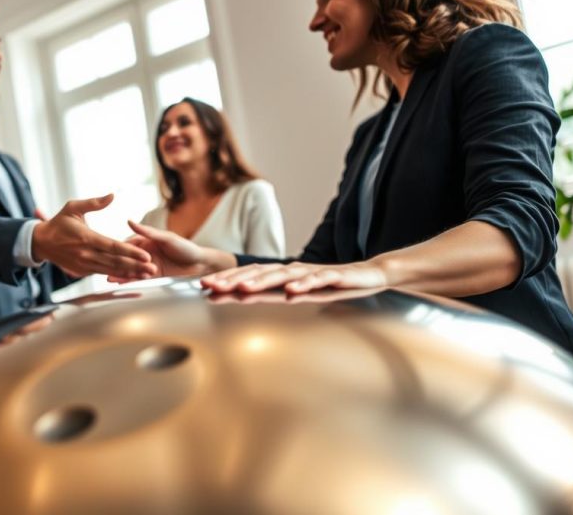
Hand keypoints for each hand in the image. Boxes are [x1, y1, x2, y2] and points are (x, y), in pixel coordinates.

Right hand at [32, 194, 156, 278]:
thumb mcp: (73, 207)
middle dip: (136, 266)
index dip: (131, 252)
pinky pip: (103, 273)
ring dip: (130, 273)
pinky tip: (132, 275)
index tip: (146, 255)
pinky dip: (118, 275)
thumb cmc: (59, 222)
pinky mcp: (83, 271)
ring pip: (111, 270)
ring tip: (147, 274)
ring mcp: (84, 265)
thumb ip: (93, 203)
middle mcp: (86, 254)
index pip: (113, 247)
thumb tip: (112, 195)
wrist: (41, 243)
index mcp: (86, 238)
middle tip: (153, 268)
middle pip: (115, 262)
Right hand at [107, 220, 226, 281]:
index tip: (107, 251)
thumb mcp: (167, 238)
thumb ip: (148, 232)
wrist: (200, 264)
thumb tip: (129, 222)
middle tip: (104, 267)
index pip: (128, 243)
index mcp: (147, 240)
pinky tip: (119, 283)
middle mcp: (146, 252)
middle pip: (128, 257)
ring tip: (108, 277)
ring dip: (120, 272)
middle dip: (116, 262)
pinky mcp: (153, 275)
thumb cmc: (186, 247)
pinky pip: (139, 278)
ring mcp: (149, 264)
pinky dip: (129, 280)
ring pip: (132, 268)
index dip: (118, 248)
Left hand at [201, 261, 388, 293]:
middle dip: (233, 279)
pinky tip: (291, 292)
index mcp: (283, 275)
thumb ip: (272, 296)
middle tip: (211, 286)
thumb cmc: (330, 286)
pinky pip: (317, 280)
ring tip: (242, 288)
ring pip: (283, 275)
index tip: (203, 286)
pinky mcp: (335, 276)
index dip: (226, 279)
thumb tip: (241, 302)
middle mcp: (294, 270)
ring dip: (261, 281)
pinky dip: (303, 285)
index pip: (249, 274)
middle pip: (259, 272)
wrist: (369, 275)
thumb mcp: (297, 294)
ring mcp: (314, 272)